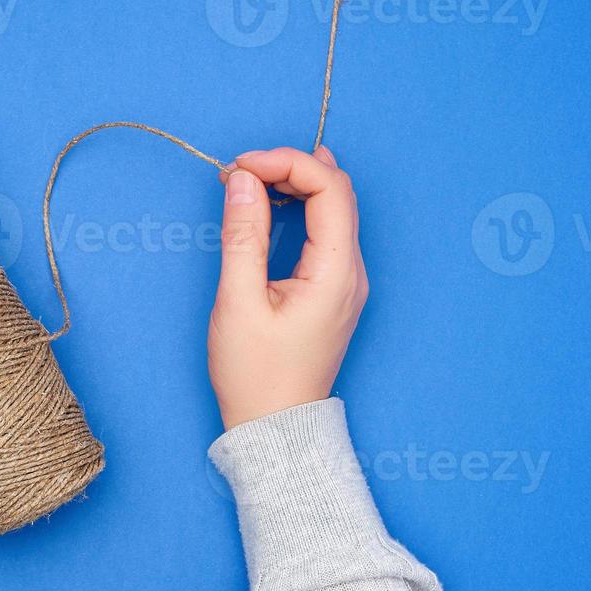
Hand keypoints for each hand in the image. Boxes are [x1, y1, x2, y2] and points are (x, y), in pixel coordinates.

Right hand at [208, 146, 367, 429]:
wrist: (275, 427)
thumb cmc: (255, 375)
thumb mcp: (238, 302)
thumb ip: (242, 235)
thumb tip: (242, 179)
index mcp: (336, 273)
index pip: (329, 187)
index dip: (285, 162)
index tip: (239, 167)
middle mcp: (352, 272)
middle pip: (336, 191)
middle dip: (289, 168)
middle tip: (239, 172)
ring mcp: (347, 281)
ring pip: (334, 207)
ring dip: (294, 184)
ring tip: (249, 182)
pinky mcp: (334, 288)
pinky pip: (326, 230)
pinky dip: (299, 207)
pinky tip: (271, 204)